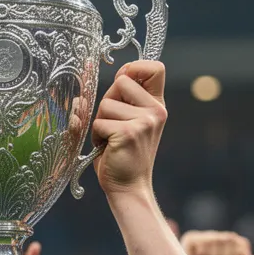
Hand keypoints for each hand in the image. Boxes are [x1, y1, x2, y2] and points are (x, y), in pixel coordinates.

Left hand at [91, 61, 167, 195]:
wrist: (129, 186)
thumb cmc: (124, 154)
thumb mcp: (130, 120)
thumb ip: (123, 97)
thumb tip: (108, 70)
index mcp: (157, 105)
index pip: (155, 68)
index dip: (135, 68)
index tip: (124, 82)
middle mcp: (155, 111)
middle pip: (121, 81)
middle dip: (108, 101)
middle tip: (113, 123)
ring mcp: (144, 121)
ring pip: (106, 103)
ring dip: (100, 121)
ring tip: (110, 138)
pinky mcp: (128, 133)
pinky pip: (99, 122)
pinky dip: (96, 135)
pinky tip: (107, 147)